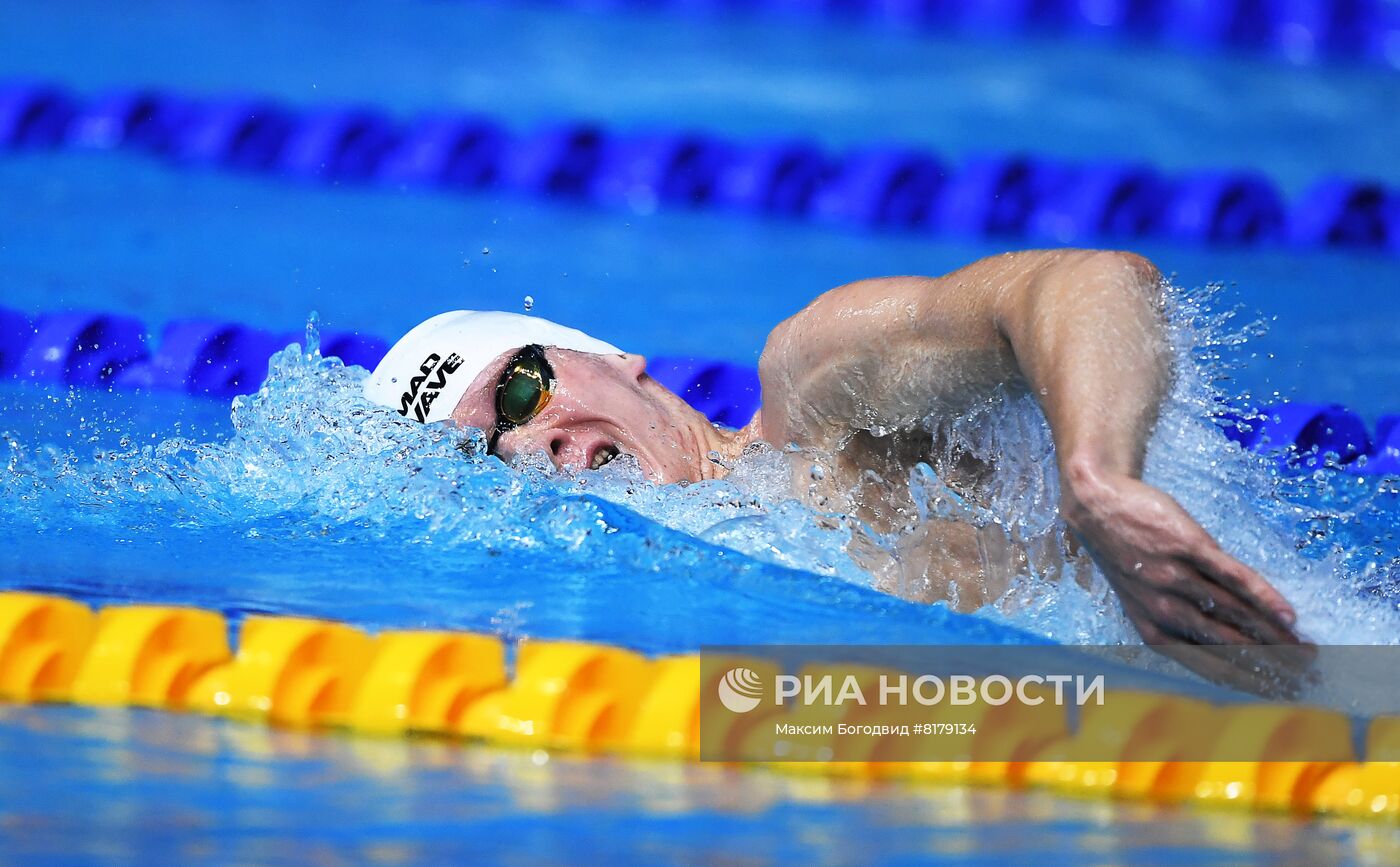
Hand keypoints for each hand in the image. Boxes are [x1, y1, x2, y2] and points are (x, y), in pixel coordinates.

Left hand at [1061, 463, 1313, 695]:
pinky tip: (1286, 613)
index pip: (1205, 663)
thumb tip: (1223, 646)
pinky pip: (1232, 577)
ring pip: (1234, 613)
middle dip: (1268, 663)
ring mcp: (1175, 576)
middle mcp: (1163, 608)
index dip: (1243, 679)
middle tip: (1303, 677)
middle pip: (1226, 643)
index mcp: (1151, 628)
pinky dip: (1262, 596)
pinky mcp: (1187, 546)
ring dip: (1273, 635)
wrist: (1098, 504)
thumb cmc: (1124, 554)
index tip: (1275, 691)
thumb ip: (1176, 622)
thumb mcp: (1140, 598)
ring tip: (1304, 650)